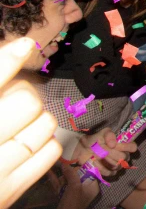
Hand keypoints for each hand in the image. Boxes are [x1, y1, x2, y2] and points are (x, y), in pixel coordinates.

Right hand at [0, 38, 61, 207]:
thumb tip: (20, 48)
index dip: (5, 62)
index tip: (23, 45)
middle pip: (26, 102)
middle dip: (23, 96)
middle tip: (11, 99)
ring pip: (45, 125)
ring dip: (36, 120)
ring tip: (15, 125)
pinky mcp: (11, 191)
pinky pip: (50, 151)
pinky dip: (44, 143)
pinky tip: (24, 145)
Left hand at [75, 128, 136, 176]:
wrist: (83, 150)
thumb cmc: (95, 140)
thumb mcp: (102, 134)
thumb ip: (109, 135)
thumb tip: (113, 144)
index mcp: (123, 144)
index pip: (133, 147)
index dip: (127, 147)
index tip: (116, 146)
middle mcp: (122, 155)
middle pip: (124, 157)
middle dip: (111, 154)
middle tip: (102, 150)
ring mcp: (117, 164)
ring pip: (117, 166)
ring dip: (105, 160)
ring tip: (96, 155)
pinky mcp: (110, 172)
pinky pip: (109, 172)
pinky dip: (101, 168)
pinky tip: (95, 162)